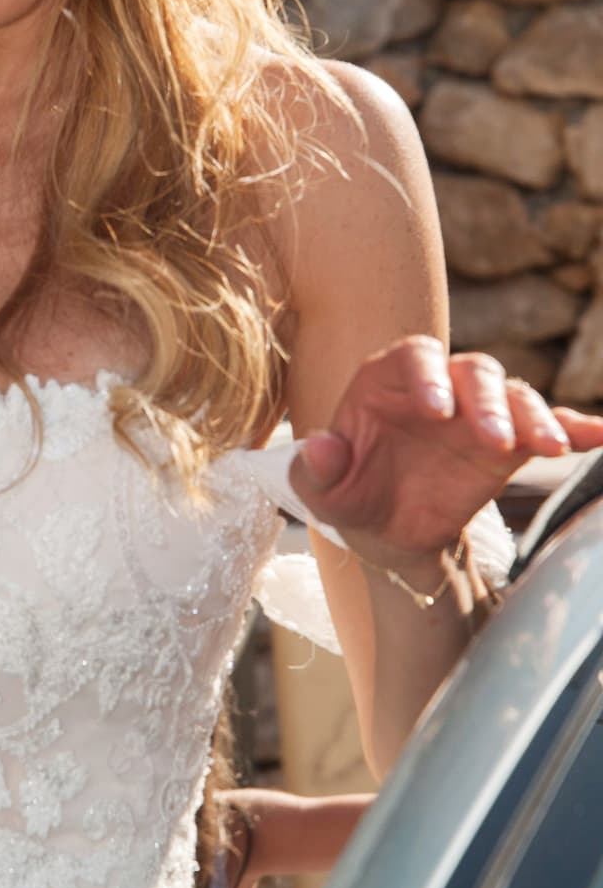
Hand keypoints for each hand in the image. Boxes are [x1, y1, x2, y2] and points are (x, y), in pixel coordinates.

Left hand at [288, 336, 602, 576]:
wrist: (388, 530)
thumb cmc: (350, 496)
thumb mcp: (321, 493)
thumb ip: (314, 470)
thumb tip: (322, 448)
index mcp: (388, 380)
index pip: (413, 357)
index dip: (427, 376)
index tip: (437, 411)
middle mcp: (440, 385)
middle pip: (476, 372)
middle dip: (488, 402)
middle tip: (494, 439)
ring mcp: (479, 411)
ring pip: (516, 396)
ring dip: (534, 416)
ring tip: (550, 446)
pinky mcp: (512, 443)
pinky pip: (549, 426)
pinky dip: (576, 427)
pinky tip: (599, 436)